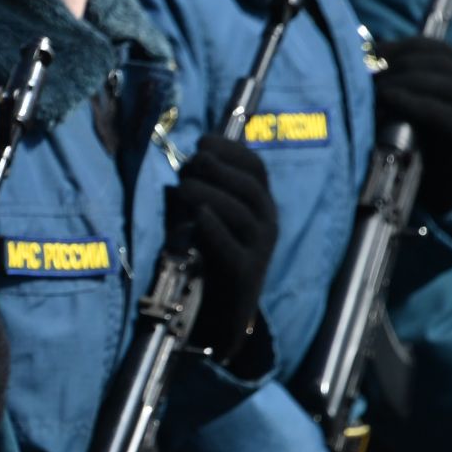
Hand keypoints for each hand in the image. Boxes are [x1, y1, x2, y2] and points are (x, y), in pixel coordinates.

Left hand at [165, 135, 276, 360]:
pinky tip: (198, 216)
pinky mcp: (245, 274)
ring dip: (212, 194)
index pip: (255, 167)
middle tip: (190, 164)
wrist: (221, 310)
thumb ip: (200, 189)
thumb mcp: (206, 215)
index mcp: (260, 204)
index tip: (203, 141)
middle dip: (219, 169)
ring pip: (243, 213)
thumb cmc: (209, 254)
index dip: (231, 150)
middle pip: (250, 187)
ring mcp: (259, 249)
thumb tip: (186, 161)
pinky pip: (232, 248)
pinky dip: (216, 229)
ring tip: (184, 186)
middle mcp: (266, 223)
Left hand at [373, 37, 451, 216]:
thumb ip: (398, 74)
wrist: (440, 173)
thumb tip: (366, 48)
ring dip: (392, 82)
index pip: (427, 45)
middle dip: (389, 66)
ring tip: (370, 91)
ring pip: (427, 80)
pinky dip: (404, 101)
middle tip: (363, 77)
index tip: (368, 53)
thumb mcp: (411, 95)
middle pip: (424, 60)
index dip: (395, 46)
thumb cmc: (420, 130)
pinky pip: (431, 108)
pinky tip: (385, 99)